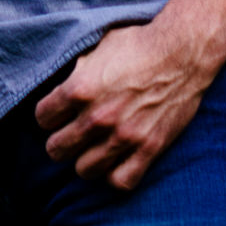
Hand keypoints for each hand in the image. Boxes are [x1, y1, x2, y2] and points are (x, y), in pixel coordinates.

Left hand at [33, 20, 220, 190]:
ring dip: (84, 160)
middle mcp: (97, 117)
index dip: (48, 116)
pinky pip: (121, 181)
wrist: (182, 53)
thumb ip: (73, 73)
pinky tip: (115, 161)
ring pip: (85, 170)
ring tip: (91, 149)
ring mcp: (123, 136)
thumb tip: (57, 87)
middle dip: (60, 141)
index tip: (57, 114)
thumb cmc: (136, 45)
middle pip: (57, 149)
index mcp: (78, 89)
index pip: (42, 118)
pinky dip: (115, 175)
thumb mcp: (93, 49)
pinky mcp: (149, 148)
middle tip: (71, 135)